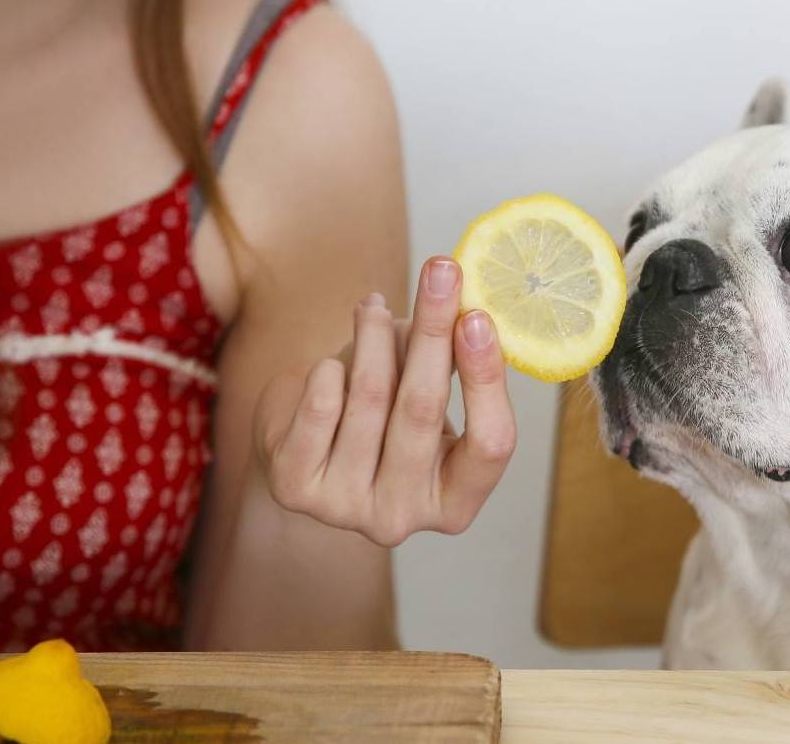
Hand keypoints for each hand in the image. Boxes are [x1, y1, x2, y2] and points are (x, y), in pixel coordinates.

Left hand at [253, 257, 516, 545]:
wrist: (304, 448)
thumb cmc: (381, 417)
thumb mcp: (424, 391)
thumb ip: (446, 357)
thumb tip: (458, 299)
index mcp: (455, 502)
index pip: (491, 446)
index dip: (486, 380)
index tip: (477, 317)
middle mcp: (405, 517)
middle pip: (425, 412)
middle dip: (434, 331)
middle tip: (441, 271)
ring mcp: (348, 510)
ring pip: (370, 399)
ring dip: (375, 337)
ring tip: (375, 307)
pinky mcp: (298, 488)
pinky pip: (322, 406)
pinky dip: (329, 370)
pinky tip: (332, 362)